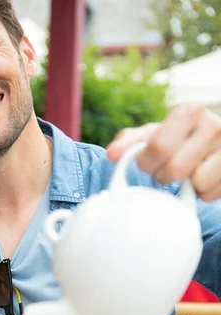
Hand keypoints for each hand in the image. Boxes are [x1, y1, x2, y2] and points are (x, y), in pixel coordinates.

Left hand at [106, 103, 220, 201]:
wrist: (211, 139)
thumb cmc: (176, 137)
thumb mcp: (153, 133)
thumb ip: (130, 142)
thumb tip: (112, 154)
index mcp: (188, 112)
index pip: (158, 147)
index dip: (147, 162)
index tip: (147, 162)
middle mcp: (213, 125)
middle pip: (174, 169)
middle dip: (163, 175)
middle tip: (166, 170)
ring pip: (196, 183)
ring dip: (185, 185)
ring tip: (186, 172)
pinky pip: (209, 194)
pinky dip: (201, 193)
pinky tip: (201, 178)